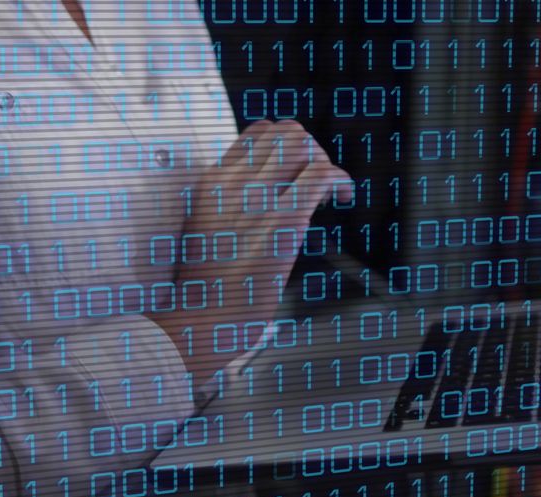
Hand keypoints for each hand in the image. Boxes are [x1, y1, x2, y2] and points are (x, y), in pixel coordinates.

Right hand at [153, 119, 352, 380]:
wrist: (198, 320)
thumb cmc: (207, 290)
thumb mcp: (206, 233)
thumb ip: (229, 210)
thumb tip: (262, 204)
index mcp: (213, 184)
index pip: (258, 133)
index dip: (287, 146)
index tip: (297, 173)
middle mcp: (233, 184)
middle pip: (285, 132)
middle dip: (311, 150)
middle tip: (317, 183)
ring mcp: (257, 201)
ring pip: (302, 144)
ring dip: (324, 162)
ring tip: (329, 192)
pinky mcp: (282, 222)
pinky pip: (320, 175)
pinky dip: (339, 178)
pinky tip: (342, 197)